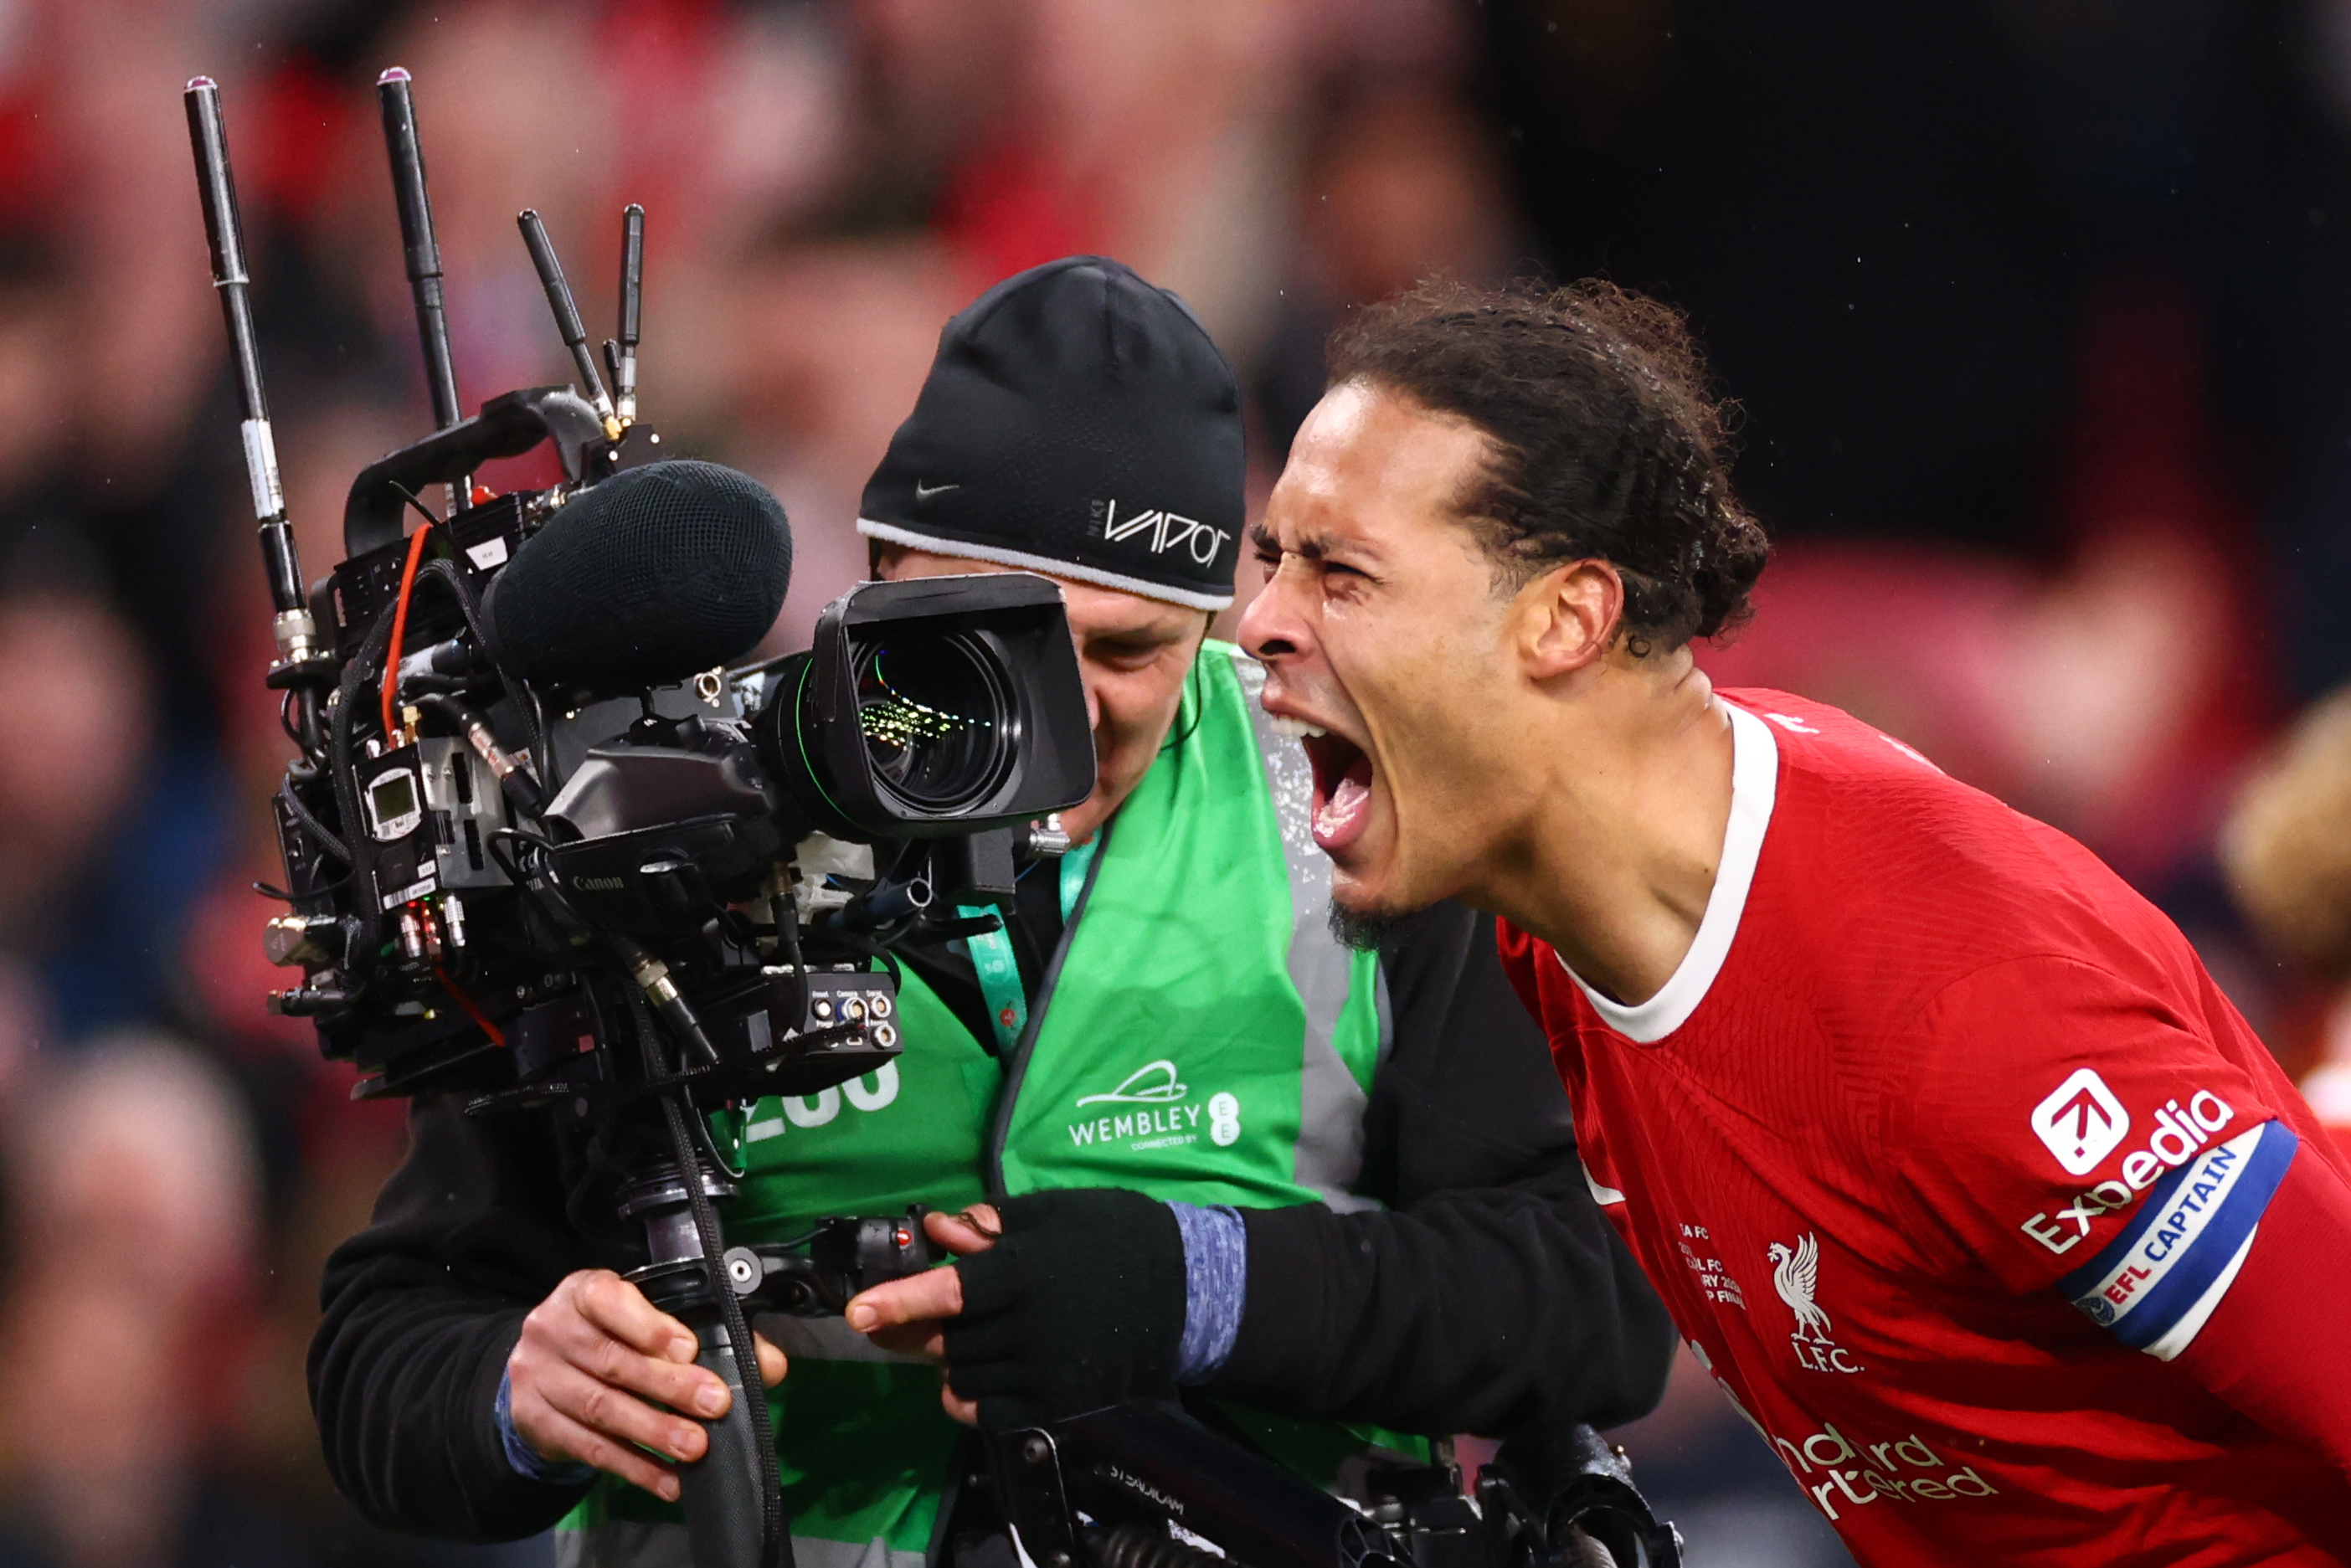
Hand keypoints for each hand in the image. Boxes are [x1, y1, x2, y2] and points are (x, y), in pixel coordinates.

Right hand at [506, 1269, 786, 1498]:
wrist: (540, 1367)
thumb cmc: (610, 1334)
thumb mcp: (645, 1318)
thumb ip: (709, 1332)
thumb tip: (769, 1364)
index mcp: (583, 1291)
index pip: (608, 1300)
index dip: (648, 1325)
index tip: (689, 1347)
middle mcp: (551, 1330)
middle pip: (611, 1362)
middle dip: (668, 1386)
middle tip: (715, 1404)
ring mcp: (537, 1378)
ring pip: (600, 1408)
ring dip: (653, 1432)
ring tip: (695, 1448)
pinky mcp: (535, 1423)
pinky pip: (590, 1449)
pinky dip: (634, 1467)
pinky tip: (668, 1480)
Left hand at [848, 1190, 1186, 1431]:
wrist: (1188, 1291)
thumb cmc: (1118, 1236)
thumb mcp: (1056, 1212)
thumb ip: (992, 1223)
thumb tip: (938, 1228)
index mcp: (1028, 1271)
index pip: (951, 1292)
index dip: (900, 1302)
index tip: (857, 1314)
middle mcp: (1032, 1327)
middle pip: (950, 1339)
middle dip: (920, 1328)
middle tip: (909, 1316)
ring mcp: (1047, 1371)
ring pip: (965, 1375)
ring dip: (951, 1358)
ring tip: (966, 1336)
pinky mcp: (1059, 1403)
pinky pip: (991, 1413)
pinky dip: (971, 1397)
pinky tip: (976, 1376)